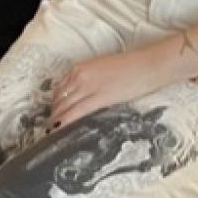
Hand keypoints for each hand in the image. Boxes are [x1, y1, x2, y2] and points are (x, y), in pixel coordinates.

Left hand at [48, 37, 187, 130]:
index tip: (53, 112)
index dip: (55, 103)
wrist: (148, 64)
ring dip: (56, 120)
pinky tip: (59, 130)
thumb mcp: (102, 70)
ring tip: (52, 132)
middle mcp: (79, 75)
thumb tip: (83, 95)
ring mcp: (87, 86)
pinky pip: (76, 112)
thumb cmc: (131, 67)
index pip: (59, 88)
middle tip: (49, 127)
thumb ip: (89, 80)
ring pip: (64, 106)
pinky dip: (64, 122)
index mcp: (79, 67)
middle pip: (59, 98)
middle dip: (53, 113)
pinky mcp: (99, 97)